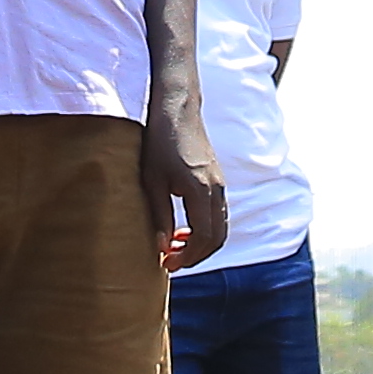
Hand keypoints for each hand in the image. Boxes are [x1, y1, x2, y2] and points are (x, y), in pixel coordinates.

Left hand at [143, 107, 227, 275]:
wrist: (177, 110)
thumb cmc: (159, 142)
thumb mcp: (152, 180)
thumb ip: (159, 214)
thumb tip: (162, 247)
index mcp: (201, 191)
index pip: (203, 238)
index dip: (187, 257)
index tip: (167, 264)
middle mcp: (216, 190)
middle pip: (217, 238)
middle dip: (195, 256)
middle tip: (170, 262)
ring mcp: (220, 185)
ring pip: (220, 227)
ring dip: (200, 243)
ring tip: (174, 247)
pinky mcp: (217, 180)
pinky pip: (218, 215)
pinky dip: (204, 229)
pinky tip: (182, 228)